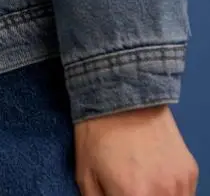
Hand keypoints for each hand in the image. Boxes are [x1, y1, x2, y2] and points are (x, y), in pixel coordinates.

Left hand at [74, 104, 198, 194]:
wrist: (123, 92)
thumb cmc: (97, 133)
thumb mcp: (85, 173)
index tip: (118, 195)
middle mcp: (162, 194)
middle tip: (129, 189)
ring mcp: (181, 183)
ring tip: (142, 184)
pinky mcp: (191, 171)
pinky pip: (184, 195)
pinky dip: (171, 194)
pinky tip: (155, 178)